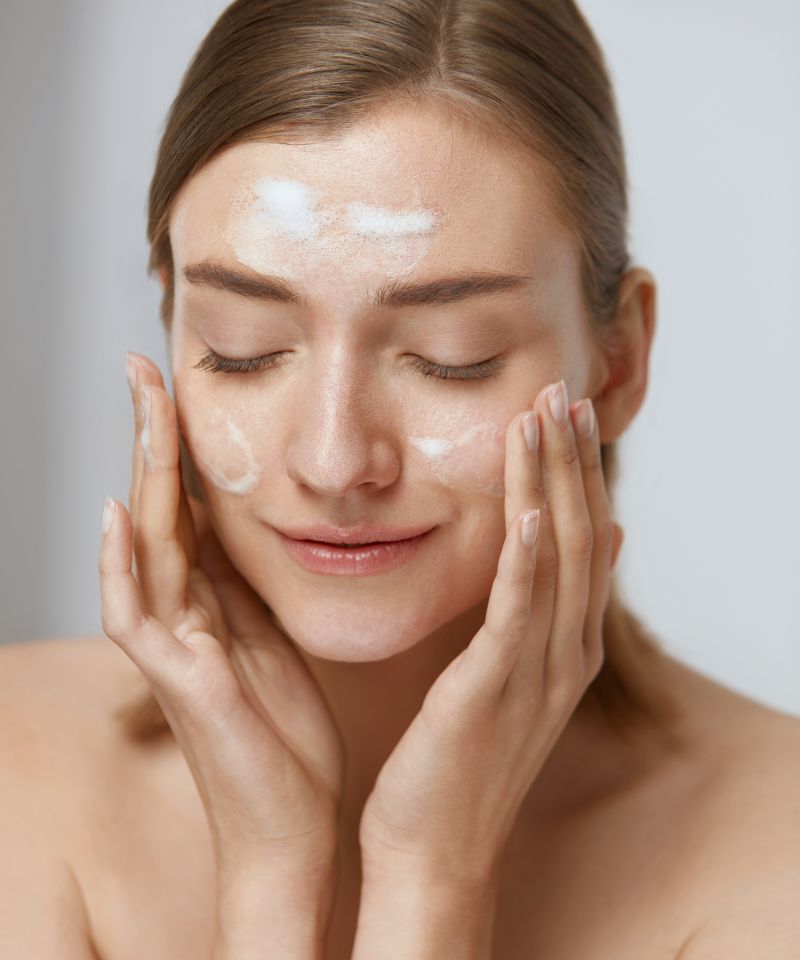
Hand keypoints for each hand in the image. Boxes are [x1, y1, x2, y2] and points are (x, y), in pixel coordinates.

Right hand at [98, 352, 343, 886]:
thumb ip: (249, 586)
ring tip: (141, 406)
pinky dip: (123, 566)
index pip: (188, 505)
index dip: (182, 445)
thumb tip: (251, 527)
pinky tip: (118, 514)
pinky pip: (138, 616)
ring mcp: (175, 645)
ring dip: (140, 473)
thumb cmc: (284, 736)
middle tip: (144, 366)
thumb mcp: (275, 638)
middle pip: (160, 508)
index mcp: (213, 600)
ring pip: (146, 544)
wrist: (290, 823)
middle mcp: (184, 612)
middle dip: (153, 436)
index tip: (181, 384)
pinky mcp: (181, 681)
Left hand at [357, 379, 622, 890]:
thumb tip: (577, 545)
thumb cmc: (454, 758)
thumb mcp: (505, 674)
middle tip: (561, 391)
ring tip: (543, 418)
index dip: (576, 473)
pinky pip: (520, 612)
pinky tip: (529, 508)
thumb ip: (537, 611)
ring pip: (559, 559)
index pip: (581, 540)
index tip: (561, 413)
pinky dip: (530, 558)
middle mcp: (564, 653)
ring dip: (553, 485)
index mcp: (563, 645)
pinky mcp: (494, 688)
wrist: (431, 848)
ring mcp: (537, 672)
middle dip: (571, 461)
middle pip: (581, 536)